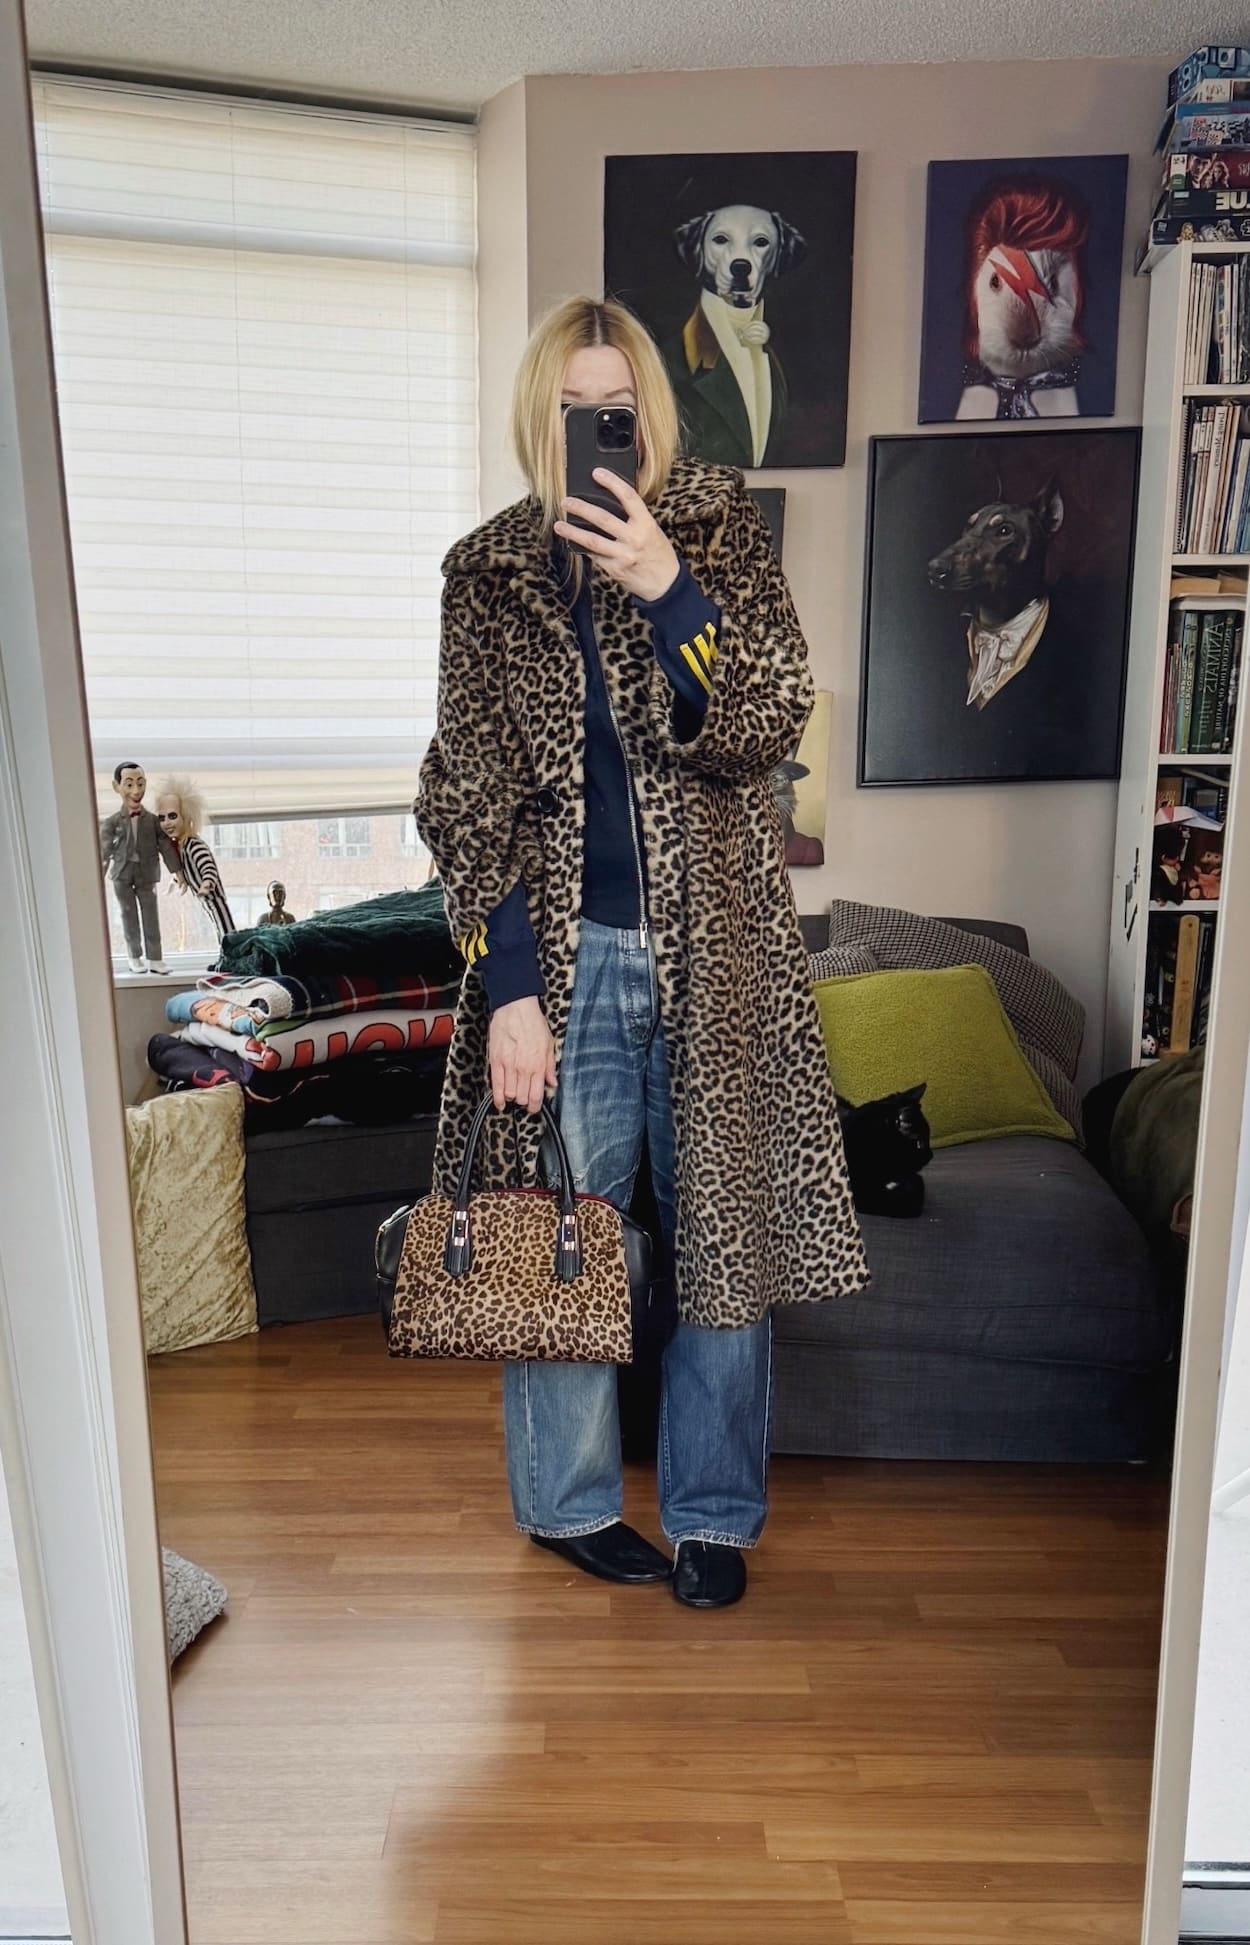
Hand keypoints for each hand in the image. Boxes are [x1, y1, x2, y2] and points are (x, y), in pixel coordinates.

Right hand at [487, 995, 556, 1113]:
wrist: (516, 1008)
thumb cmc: (533, 1023)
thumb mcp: (549, 1044)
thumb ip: (550, 1066)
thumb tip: (553, 1082)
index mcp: (538, 1065)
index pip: (537, 1095)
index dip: (535, 1106)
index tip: (534, 1108)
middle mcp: (523, 1068)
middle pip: (522, 1098)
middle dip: (524, 1102)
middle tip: (525, 1099)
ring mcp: (508, 1066)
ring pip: (509, 1094)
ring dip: (512, 1098)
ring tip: (514, 1095)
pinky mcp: (495, 1061)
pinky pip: (495, 1085)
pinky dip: (497, 1097)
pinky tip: (500, 1102)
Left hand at [554, 469, 679, 602]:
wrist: (665, 584)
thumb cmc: (658, 553)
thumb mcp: (651, 530)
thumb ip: (633, 518)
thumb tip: (608, 503)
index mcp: (646, 524)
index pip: (628, 497)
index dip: (612, 483)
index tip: (597, 473)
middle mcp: (634, 539)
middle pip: (603, 519)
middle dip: (581, 508)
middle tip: (566, 501)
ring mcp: (623, 556)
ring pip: (592, 541)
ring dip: (572, 532)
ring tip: (559, 525)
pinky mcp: (614, 570)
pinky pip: (594, 556)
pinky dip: (583, 548)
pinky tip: (573, 542)